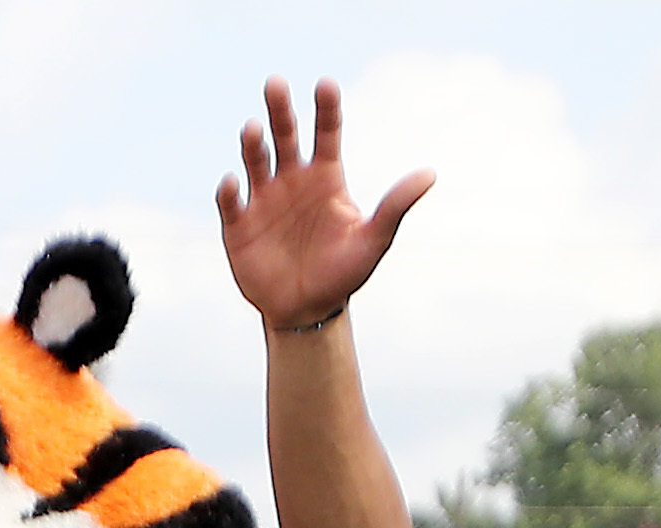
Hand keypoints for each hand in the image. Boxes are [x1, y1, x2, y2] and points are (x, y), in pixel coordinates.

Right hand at [216, 80, 430, 336]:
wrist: (306, 311)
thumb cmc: (344, 274)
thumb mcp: (374, 240)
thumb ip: (395, 206)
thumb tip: (430, 174)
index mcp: (326, 177)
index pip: (326, 133)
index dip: (326, 109)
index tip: (325, 84)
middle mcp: (292, 180)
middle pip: (286, 136)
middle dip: (280, 110)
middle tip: (275, 83)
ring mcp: (263, 201)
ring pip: (256, 161)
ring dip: (253, 144)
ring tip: (253, 129)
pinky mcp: (238, 226)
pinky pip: (231, 202)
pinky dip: (230, 191)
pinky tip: (234, 181)